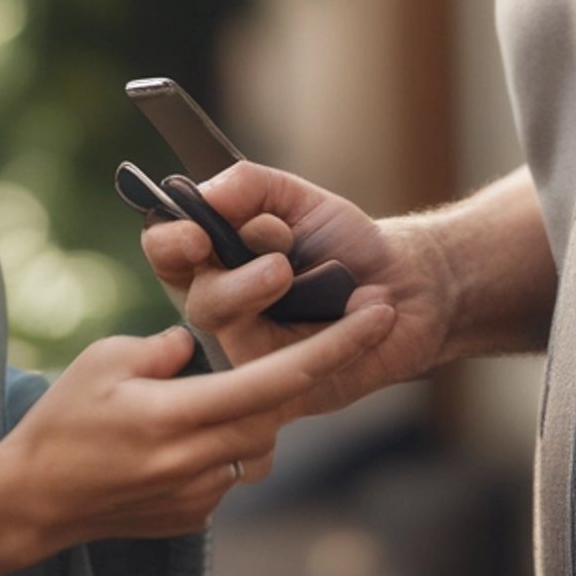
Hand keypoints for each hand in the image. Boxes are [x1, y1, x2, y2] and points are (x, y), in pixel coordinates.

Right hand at [0, 303, 396, 554]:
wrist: (32, 502)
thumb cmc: (63, 420)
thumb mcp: (108, 360)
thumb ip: (167, 348)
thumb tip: (200, 344)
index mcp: (176, 415)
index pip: (275, 380)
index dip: (333, 348)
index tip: (378, 318)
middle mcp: (196, 462)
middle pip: (278, 413)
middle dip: (297, 375)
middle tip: (303, 342)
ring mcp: (198, 497)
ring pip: (260, 445)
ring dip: (255, 412)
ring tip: (217, 389)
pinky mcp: (194, 519)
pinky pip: (232, 471)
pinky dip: (224, 442)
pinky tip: (185, 431)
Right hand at [141, 162, 450, 416]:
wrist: (409, 286)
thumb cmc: (344, 241)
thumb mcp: (298, 198)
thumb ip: (250, 185)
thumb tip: (207, 192)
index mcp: (214, 256)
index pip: (167, 249)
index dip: (170, 242)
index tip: (197, 234)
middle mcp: (224, 305)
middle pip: (199, 301)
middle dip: (237, 284)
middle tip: (281, 267)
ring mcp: (252, 351)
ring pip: (239, 343)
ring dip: (275, 310)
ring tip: (328, 286)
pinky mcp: (285, 389)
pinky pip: (289, 376)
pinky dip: (340, 337)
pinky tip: (371, 310)